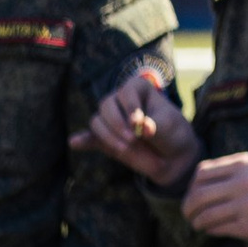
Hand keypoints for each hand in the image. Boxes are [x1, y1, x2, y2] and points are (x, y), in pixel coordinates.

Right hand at [75, 61, 199, 189]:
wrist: (171, 157)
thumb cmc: (173, 133)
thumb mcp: (169, 126)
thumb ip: (155, 125)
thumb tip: (142, 128)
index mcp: (137, 90)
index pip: (125, 92)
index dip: (129, 106)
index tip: (138, 123)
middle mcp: (121, 102)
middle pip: (106, 106)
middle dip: (116, 123)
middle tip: (132, 139)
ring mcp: (112, 121)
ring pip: (97, 123)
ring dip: (107, 136)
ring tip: (125, 148)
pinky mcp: (106, 140)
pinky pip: (90, 139)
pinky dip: (83, 141)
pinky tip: (75, 142)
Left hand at [184, 153, 247, 244]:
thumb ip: (232, 172)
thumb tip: (198, 185)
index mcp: (243, 164)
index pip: (201, 173)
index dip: (191, 187)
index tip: (193, 196)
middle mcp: (243, 181)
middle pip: (197, 195)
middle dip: (188, 208)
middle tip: (189, 215)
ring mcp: (245, 204)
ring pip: (203, 215)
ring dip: (196, 222)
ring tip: (199, 225)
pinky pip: (216, 229)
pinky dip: (209, 231)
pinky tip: (213, 230)